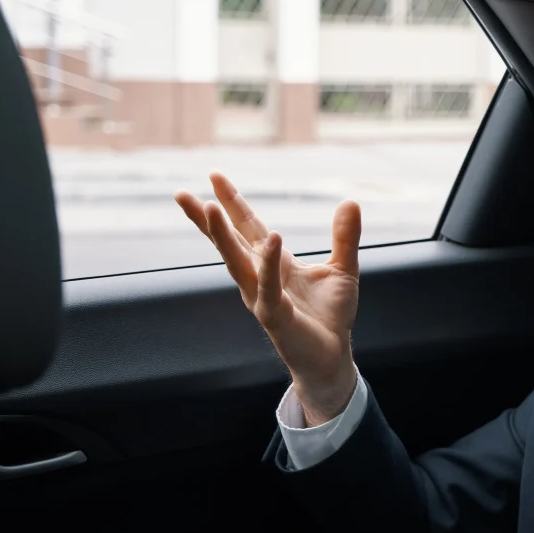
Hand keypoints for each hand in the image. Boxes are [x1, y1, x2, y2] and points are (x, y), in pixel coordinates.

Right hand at [175, 172, 360, 425]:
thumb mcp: (343, 268)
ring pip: (237, 262)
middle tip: (182, 193)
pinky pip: (268, 286)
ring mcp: (262, 297)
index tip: (214, 176)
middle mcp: (260, 278)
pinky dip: (268, 264)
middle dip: (206, 219)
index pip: (249, 228)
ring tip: (208, 207)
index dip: (233, 203)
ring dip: (221, 235)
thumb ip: (344, 237)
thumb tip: (350, 201)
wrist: (332, 356)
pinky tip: (271, 240)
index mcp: (274, 263)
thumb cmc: (331, 315)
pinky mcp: (274, 316)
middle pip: (229, 242)